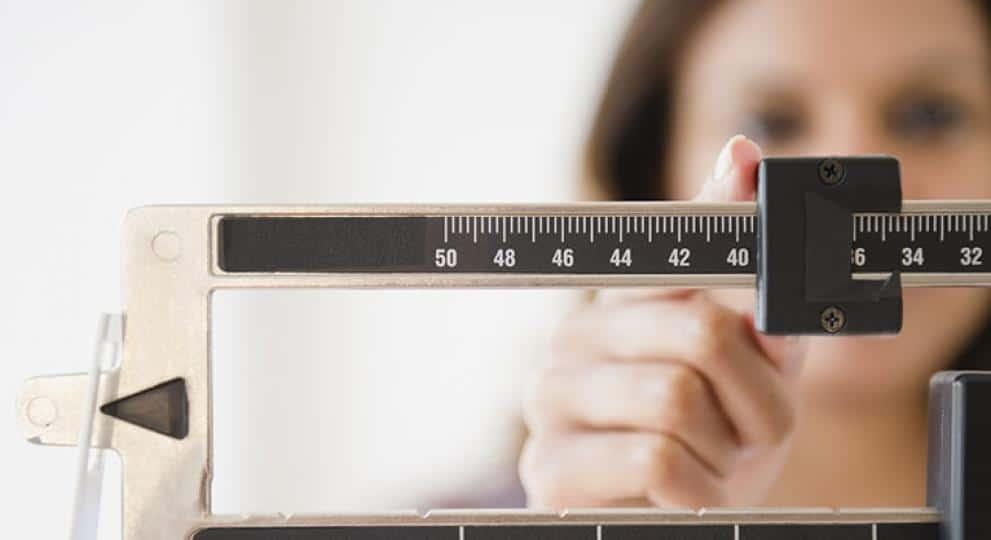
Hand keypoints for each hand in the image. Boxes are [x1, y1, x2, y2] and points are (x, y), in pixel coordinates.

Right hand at [520, 135, 807, 508]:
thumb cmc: (713, 437)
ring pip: (677, 398)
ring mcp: (550, 403)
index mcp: (615, 306)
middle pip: (699, 331)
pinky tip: (686, 495)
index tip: (758, 207)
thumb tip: (743, 156)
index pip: (668, 249)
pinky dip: (698, 488)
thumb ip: (750, 276)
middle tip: (749, 430)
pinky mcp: (547, 469)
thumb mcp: (750, 361)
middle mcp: (571, 341)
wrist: (675, 522)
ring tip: (712, 462)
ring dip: (727, 449)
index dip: (727, 236)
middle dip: (754, 396)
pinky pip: (654, 459)